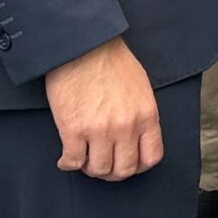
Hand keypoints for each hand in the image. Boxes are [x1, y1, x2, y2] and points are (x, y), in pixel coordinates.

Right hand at [44, 37, 161, 179]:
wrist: (83, 45)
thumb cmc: (111, 60)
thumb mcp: (140, 87)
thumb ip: (141, 114)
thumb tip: (136, 136)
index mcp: (146, 116)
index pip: (151, 157)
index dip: (138, 166)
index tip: (127, 163)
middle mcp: (126, 127)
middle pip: (124, 169)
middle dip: (113, 172)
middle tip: (102, 165)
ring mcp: (100, 130)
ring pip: (99, 170)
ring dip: (90, 168)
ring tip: (84, 160)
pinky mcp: (74, 130)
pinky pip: (73, 162)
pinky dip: (68, 164)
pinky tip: (66, 159)